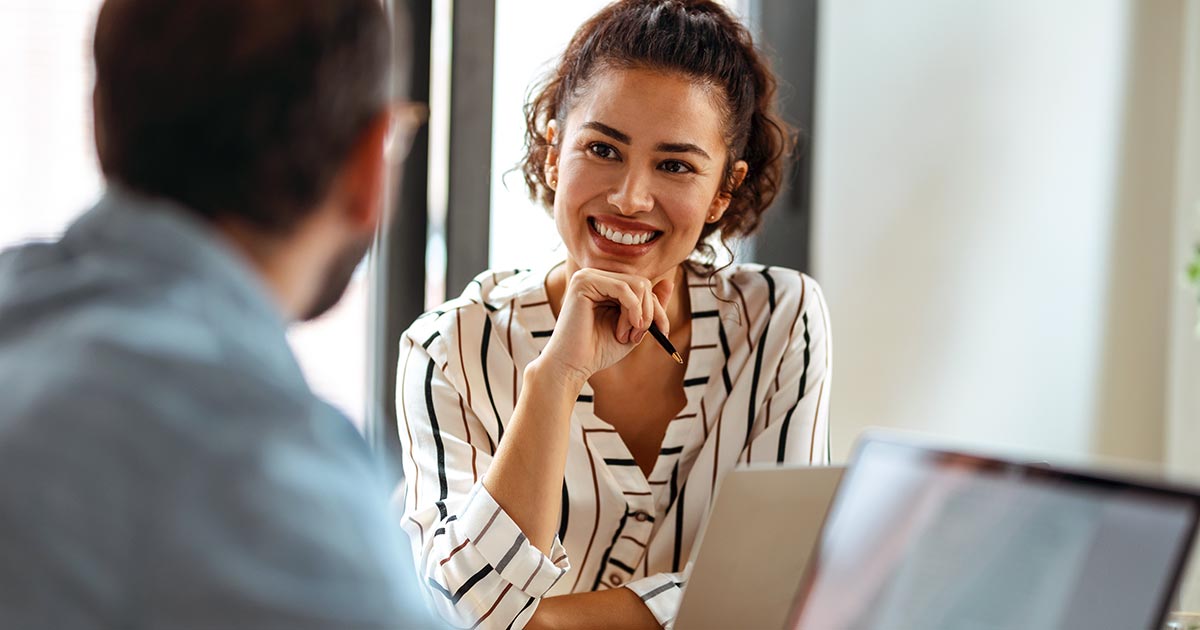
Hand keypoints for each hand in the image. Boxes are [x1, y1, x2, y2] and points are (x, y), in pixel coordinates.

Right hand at [539, 268, 672, 382]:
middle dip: (651, 313)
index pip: (643, 287)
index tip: (663, 333)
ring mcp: (588, 276)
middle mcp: (596, 276)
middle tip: (639, 337)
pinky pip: (624, 288)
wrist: (572, 366)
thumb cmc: (598, 350)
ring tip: (627, 336)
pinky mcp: (584, 282)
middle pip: (643, 283)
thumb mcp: (634, 327)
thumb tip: (669, 281)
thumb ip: (650, 306)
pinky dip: (632, 311)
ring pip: (637, 285)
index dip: (658, 309)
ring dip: (640, 315)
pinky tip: (622, 331)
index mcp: (605, 285)